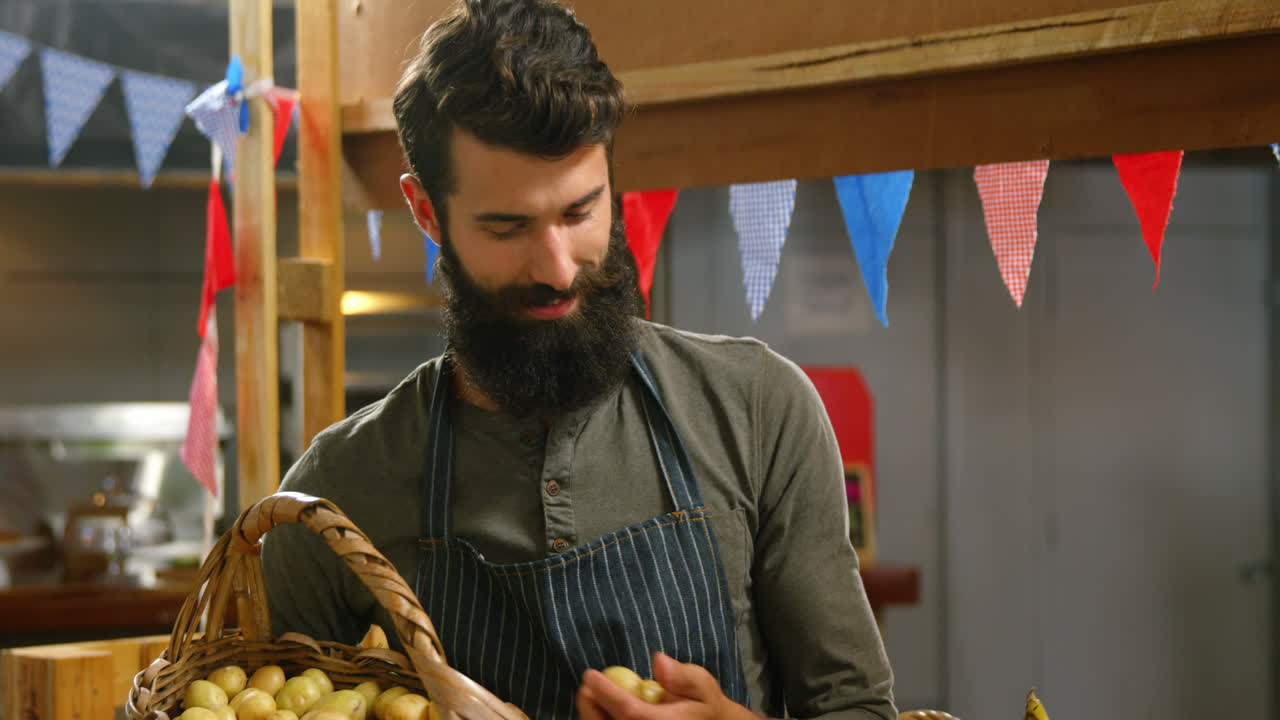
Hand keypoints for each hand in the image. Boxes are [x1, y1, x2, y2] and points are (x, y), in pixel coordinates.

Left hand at [576, 652, 758, 719]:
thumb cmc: (704, 706)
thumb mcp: (702, 685)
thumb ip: (682, 676)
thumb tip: (659, 661)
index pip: (631, 712)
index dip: (607, 693)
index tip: (591, 674)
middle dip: (593, 707)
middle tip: (585, 685)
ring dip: (594, 715)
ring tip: (590, 694)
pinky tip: (601, 707)